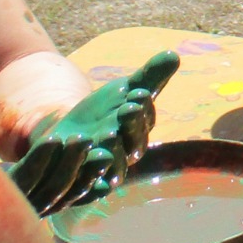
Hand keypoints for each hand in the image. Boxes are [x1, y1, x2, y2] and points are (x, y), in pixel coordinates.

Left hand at [8, 51, 179, 216]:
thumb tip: (174, 54)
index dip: (142, 109)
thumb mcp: (123, 90)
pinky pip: (90, 188)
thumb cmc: (104, 111)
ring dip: (111, 152)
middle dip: (131, 127)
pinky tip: (84, 160)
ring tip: (104, 134)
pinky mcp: (84, 187)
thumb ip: (148, 77)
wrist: (68, 136)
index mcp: (139, 131)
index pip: (145, 122)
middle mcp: (126, 155)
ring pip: (114, 169)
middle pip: (134, 146)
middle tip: (127, 109)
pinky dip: (89, 177)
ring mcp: (105, 173)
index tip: (137, 93)